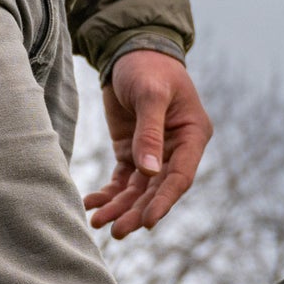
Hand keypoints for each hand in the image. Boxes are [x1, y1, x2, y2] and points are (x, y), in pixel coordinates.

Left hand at [84, 50, 212, 237]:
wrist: (130, 52)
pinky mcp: (132, 153)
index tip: (147, 222)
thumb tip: (149, 172)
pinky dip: (108, 194)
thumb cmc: (148, 68)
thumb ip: (149, 133)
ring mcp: (153, 154)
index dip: (164, 201)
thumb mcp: (150, 95)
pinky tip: (92, 204)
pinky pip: (121, 181)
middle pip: (157, 190)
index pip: (180, 177)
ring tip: (98, 222)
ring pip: (138, 191)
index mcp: (192, 136)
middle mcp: (175, 150)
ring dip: (119, 207)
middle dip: (136, 211)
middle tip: (117, 231)